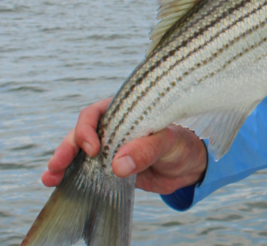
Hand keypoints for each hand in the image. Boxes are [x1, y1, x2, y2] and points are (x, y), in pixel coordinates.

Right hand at [42, 98, 207, 194]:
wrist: (187, 167)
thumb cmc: (181, 145)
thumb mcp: (169, 144)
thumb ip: (147, 150)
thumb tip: (118, 164)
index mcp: (127, 111)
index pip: (98, 112)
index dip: (89, 128)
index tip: (93, 149)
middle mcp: (113, 126)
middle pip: (82, 132)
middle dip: (68, 146)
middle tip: (58, 163)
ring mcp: (108, 147)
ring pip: (78, 150)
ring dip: (62, 162)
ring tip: (50, 176)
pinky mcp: (106, 166)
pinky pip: (84, 168)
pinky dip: (68, 175)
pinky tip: (54, 183)